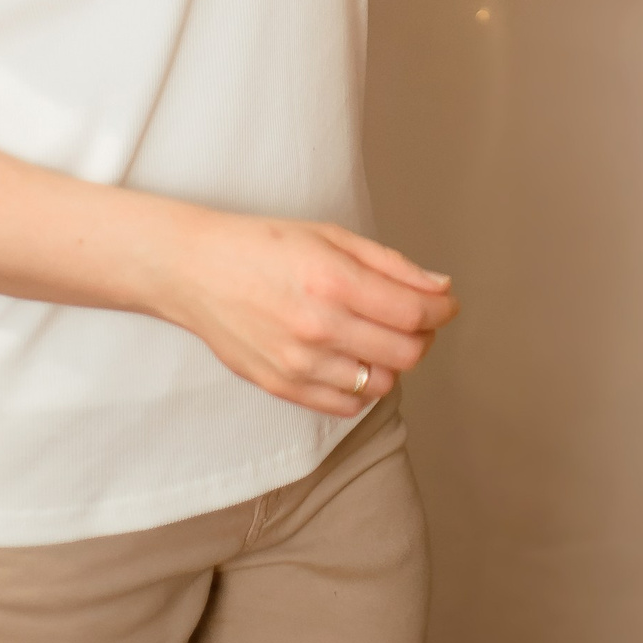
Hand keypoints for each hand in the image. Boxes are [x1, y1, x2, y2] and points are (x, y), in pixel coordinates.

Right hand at [160, 212, 457, 417]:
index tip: (445, 304)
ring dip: (394, 363)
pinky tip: (354, 360)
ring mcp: (299, 363)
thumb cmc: (265, 246)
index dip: (441, 310)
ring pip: (380, 384)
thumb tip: (441, 288)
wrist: (197, 271)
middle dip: (424, 336)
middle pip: (406, 353)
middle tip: (417, 320)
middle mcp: (319, 326)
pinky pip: (346, 406)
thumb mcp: (332, 236)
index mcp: (334, 280)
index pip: (414, 312)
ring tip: (380, 338)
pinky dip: (363, 388)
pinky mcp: (282, 387)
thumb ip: (391, 265)